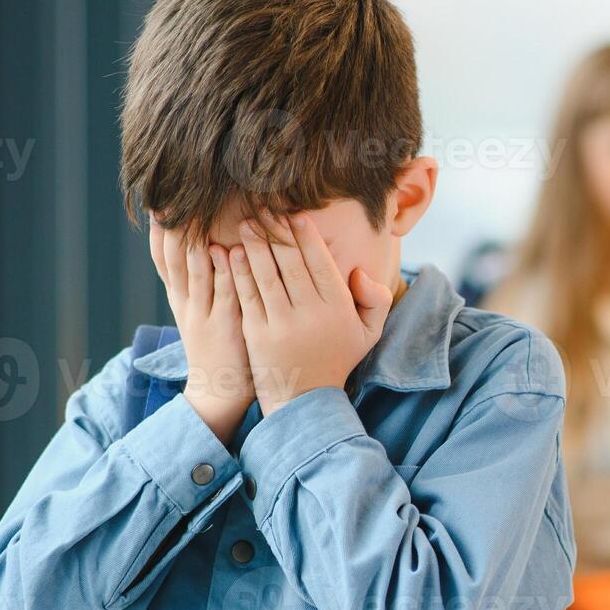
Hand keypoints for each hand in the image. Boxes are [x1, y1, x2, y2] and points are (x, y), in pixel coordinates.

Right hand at [148, 220, 252, 444]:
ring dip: (192, 242)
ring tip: (189, 214)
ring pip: (194, 273)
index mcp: (179, 300)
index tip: (154, 202)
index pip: (163, 260)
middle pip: (172, 260)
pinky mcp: (223, 326)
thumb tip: (209, 249)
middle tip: (164, 197)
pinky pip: (222, 294)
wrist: (219, 394)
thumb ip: (205, 283)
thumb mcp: (203, 313)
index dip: (158, 232)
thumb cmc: (219, 348)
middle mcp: (185, 304)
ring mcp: (202, 315)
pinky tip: (224, 250)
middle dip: (169, 228)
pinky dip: (222, 271)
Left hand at [228, 213, 393, 415]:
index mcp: (337, 308)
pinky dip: (239, 272)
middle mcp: (310, 313)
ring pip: (266, 275)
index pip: (319, 262)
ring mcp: (281, 324)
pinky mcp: (256, 334)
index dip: (305, 236)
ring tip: (246, 223)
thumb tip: (358, 271)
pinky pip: (247, 296)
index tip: (294, 214)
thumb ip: (376, 299)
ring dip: (255, 246)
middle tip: (264, 208)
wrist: (304, 401)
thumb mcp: (369, 333)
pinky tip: (233, 253)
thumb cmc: (337, 359)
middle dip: (277, 232)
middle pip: (290, 262)